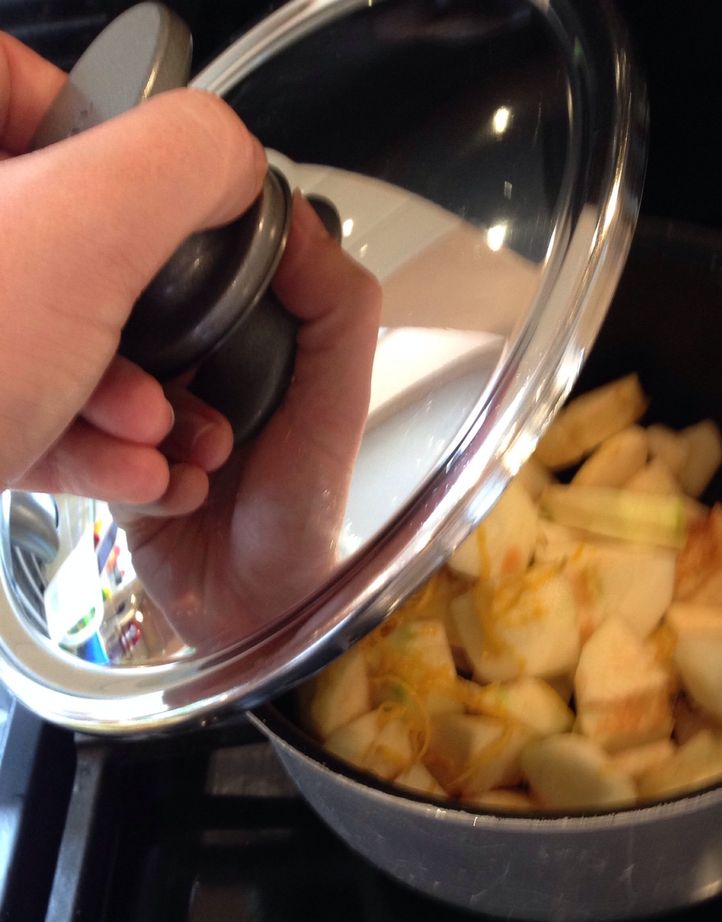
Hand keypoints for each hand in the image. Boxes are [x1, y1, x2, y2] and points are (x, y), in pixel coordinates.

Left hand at [0, 30, 266, 510]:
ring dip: (127, 395)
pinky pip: (20, 403)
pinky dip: (84, 438)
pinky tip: (132, 469)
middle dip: (137, 318)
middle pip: (55, 233)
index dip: (110, 147)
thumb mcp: (85, 231)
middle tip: (165, 354)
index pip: (20, 84)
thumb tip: (232, 165)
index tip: (158, 212)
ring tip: (158, 434)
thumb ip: (180, 165)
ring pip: (43, 332)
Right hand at [116, 191, 381, 646]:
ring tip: (175, 452)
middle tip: (165, 388)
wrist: (257, 610)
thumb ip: (336, 306)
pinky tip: (157, 487)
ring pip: (101, 366)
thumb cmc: (306, 508)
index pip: (203, 256)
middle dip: (147, 342)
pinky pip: (83, 430)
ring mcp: (146, 405)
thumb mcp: (338, 398)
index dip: (186, 250)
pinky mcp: (106, 452)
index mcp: (255, 332)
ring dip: (134, 412)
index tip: (167, 254)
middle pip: (138, 305)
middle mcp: (197, 360)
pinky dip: (114, 456)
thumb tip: (287, 211)